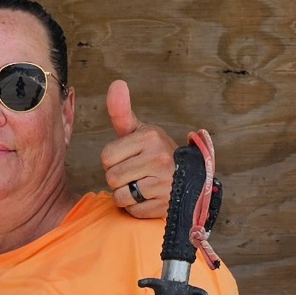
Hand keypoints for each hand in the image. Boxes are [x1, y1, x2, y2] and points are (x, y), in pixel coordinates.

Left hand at [102, 82, 174, 219]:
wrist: (189, 177)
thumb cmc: (155, 153)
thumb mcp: (140, 131)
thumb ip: (121, 111)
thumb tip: (116, 83)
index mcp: (149, 137)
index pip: (106, 157)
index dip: (112, 160)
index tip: (128, 158)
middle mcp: (158, 158)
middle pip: (111, 178)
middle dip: (118, 179)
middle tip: (136, 173)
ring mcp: (163, 184)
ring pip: (120, 197)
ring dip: (126, 195)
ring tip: (141, 185)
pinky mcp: (164, 206)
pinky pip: (133, 211)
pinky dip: (137, 208)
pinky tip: (149, 198)